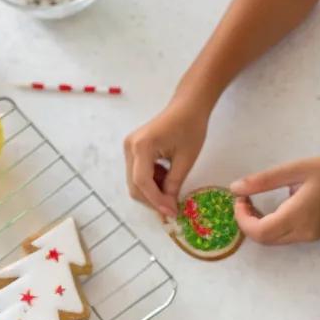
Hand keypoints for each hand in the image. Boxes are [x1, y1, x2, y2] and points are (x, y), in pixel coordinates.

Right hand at [124, 95, 208, 216]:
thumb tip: (168, 207)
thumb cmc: (190, 127)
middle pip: (135, 185)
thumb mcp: (186, 159)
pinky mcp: (133, 150)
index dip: (156, 200)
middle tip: (172, 208)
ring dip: (153, 191)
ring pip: (136, 182)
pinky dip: (152, 182)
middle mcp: (129, 147)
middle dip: (153, 199)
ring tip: (172, 187)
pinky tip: (167, 176)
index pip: (142, 182)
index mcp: (142, 146)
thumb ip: (174, 184)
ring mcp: (129, 148)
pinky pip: (138, 174)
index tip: (171, 213)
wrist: (187, 107)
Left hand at [230, 155, 319, 245]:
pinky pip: (286, 236)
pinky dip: (273, 225)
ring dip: (259, 225)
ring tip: (256, 200)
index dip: (242, 219)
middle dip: (248, 222)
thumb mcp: (297, 168)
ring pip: (274, 240)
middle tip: (245, 198)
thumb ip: (264, 180)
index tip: (240, 198)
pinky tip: (273, 206)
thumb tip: (235, 188)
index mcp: (298, 216)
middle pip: (264, 240)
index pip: (260, 232)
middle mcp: (303, 233)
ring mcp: (310, 237)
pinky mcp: (314, 235)